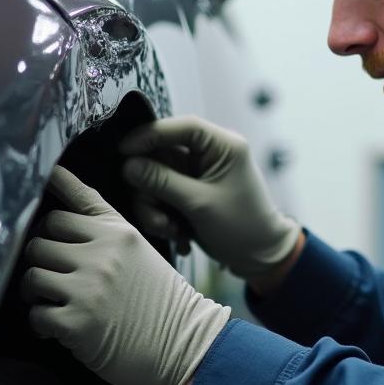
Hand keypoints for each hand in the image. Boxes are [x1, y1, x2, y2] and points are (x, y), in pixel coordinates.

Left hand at [22, 166, 229, 384]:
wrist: (185, 348)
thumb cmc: (162, 303)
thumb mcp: (141, 252)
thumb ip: (106, 229)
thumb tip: (65, 206)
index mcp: (118, 234)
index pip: (69, 207)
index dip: (51, 200)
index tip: (40, 180)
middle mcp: (102, 254)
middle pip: (40, 240)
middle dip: (41, 259)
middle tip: (52, 276)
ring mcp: (88, 287)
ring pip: (31, 274)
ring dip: (35, 292)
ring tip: (52, 302)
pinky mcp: (76, 322)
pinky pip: (36, 314)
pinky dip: (41, 325)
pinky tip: (57, 329)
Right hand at [119, 116, 300, 279]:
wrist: (259, 258)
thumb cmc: (242, 228)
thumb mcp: (200, 204)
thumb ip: (163, 182)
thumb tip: (128, 165)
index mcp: (223, 146)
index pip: (182, 127)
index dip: (150, 134)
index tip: (123, 149)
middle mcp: (209, 154)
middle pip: (161, 155)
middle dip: (151, 188)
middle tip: (156, 217)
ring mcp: (197, 174)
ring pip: (156, 178)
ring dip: (155, 206)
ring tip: (170, 230)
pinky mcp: (189, 192)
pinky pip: (162, 195)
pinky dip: (162, 215)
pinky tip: (177, 234)